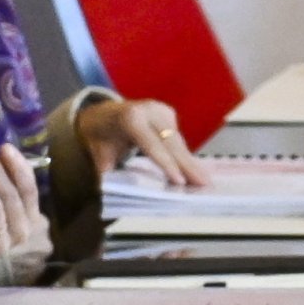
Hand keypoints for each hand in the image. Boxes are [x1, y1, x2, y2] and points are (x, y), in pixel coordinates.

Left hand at [77, 92, 215, 189]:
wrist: (100, 113)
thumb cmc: (100, 137)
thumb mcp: (99, 155)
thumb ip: (108, 173)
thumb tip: (118, 194)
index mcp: (130, 118)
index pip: (151, 144)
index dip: (166, 163)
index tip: (180, 182)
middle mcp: (149, 110)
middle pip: (171, 142)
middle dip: (188, 165)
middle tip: (204, 184)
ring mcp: (161, 109)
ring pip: (177, 140)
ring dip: (190, 162)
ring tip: (204, 181)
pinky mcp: (168, 113)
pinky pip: (177, 138)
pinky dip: (184, 155)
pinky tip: (194, 170)